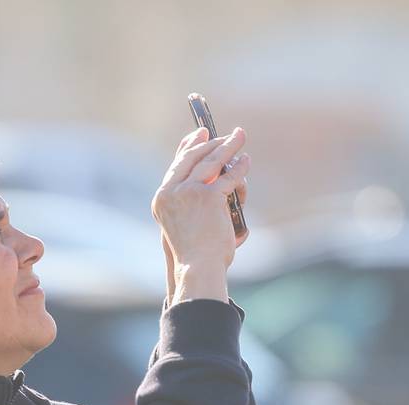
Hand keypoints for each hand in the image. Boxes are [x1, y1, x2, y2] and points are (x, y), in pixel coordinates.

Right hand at [152, 126, 249, 302]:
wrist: (198, 267)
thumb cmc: (194, 252)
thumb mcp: (184, 223)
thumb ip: (190, 202)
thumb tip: (214, 177)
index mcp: (162, 198)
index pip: (176, 164)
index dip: (189, 146)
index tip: (199, 133)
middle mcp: (171, 192)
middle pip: (193, 157)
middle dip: (211, 141)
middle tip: (224, 134)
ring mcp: (189, 192)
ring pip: (212, 161)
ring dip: (228, 146)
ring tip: (239, 137)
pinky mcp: (209, 196)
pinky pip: (229, 177)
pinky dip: (240, 168)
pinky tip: (246, 161)